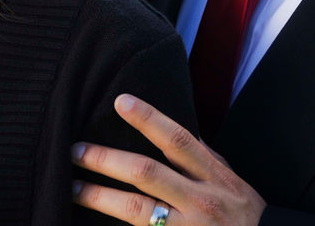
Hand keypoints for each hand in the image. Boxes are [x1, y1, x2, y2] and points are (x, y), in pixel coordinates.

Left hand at [71, 94, 265, 225]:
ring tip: (71, 187)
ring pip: (136, 210)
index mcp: (214, 175)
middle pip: (146, 174)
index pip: (179, 140)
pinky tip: (90, 221)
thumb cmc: (243, 212)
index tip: (121, 101)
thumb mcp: (229, 178)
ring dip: (99, 197)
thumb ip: (200, 156)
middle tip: (74, 149)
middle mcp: (200, 201)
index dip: (150, 119)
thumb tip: (167, 129)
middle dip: (106, 160)